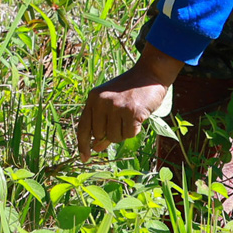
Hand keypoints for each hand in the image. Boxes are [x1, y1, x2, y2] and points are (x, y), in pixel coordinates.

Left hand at [76, 46, 182, 160]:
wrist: (149, 74)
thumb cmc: (129, 91)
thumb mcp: (110, 103)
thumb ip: (101, 122)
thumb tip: (96, 147)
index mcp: (93, 98)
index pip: (83, 127)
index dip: (82, 145)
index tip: (84, 158)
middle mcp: (102, 102)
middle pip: (99, 135)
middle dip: (110, 134)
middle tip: (121, 120)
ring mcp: (117, 106)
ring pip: (114, 137)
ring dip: (123, 132)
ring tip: (129, 116)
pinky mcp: (132, 112)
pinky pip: (129, 134)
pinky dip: (134, 130)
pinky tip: (138, 116)